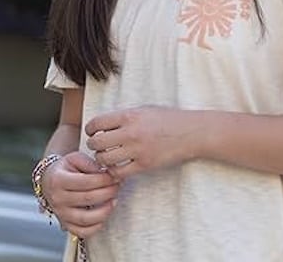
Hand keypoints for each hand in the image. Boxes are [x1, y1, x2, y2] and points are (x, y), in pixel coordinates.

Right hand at [42, 151, 120, 238]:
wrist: (50, 179)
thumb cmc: (66, 168)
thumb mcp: (76, 158)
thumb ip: (91, 164)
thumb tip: (108, 174)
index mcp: (58, 179)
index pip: (86, 182)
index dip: (104, 179)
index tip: (115, 176)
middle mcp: (57, 198)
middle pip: (88, 199)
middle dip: (108, 192)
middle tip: (117, 186)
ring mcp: (60, 213)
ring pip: (86, 218)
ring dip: (105, 210)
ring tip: (114, 200)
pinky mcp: (65, 224)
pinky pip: (82, 232)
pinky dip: (96, 227)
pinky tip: (105, 214)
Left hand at [84, 106, 198, 179]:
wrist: (192, 133)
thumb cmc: (169, 119)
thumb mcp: (145, 110)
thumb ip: (124, 116)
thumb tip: (103, 124)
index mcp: (129, 115)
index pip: (97, 123)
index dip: (90, 129)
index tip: (92, 132)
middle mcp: (130, 132)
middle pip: (96, 143)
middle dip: (93, 146)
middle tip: (98, 147)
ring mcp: (137, 150)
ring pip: (104, 159)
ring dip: (102, 160)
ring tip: (107, 158)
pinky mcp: (144, 165)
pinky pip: (119, 173)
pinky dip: (114, 172)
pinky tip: (117, 168)